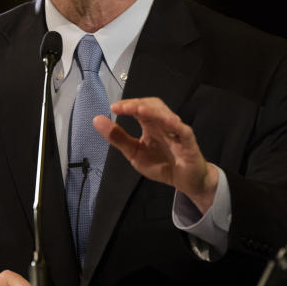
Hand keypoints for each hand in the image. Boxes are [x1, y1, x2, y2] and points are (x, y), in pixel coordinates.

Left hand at [93, 97, 218, 211]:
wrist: (185, 181)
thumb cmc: (162, 164)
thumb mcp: (134, 153)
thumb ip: (117, 138)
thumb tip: (97, 120)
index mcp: (150, 125)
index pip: (140, 108)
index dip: (128, 105)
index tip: (114, 107)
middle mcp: (164, 124)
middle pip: (154, 105)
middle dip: (138, 104)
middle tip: (122, 107)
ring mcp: (177, 131)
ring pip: (167, 115)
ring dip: (153, 111)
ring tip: (138, 109)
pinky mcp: (189, 142)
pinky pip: (183, 130)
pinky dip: (174, 124)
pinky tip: (165, 121)